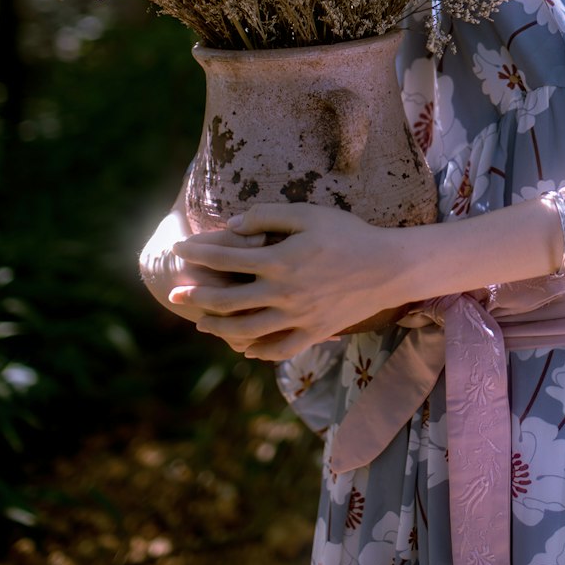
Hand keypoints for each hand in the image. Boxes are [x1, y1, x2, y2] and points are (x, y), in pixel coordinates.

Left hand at [168, 203, 401, 360]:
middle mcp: (284, 293)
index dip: (199, 252)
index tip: (180, 248)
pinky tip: (243, 347)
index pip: (227, 257)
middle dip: (197, 295)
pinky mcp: (314, 332)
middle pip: (228, 300)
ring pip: (247, 329)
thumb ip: (267, 215)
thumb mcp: (309, 214)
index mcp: (280, 260)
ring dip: (218, 326)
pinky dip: (258, 351)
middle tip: (175, 293)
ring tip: (201, 323)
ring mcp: (298, 317)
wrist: (389, 267)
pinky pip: (279, 349)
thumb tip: (231, 226)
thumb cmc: (349, 234)